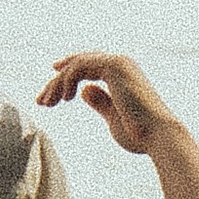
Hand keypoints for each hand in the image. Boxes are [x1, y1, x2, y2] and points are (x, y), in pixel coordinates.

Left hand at [37, 52, 182, 154]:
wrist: (158, 136)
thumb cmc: (139, 134)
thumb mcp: (112, 116)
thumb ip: (100, 102)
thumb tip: (84, 91)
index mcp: (123, 75)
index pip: (89, 66)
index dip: (68, 72)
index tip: (50, 85)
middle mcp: (122, 64)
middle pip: (79, 64)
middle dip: (57, 82)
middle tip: (41, 100)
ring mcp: (119, 62)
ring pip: (76, 65)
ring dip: (58, 84)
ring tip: (47, 103)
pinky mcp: (114, 66)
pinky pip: (80, 67)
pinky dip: (67, 81)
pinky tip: (63, 99)